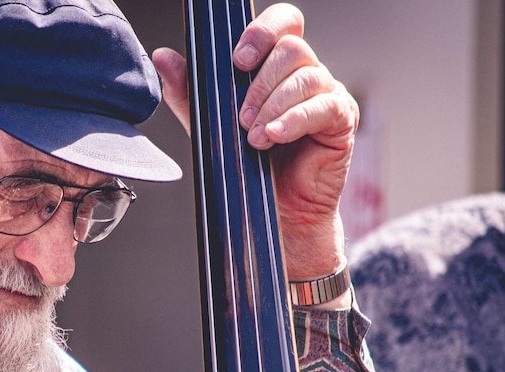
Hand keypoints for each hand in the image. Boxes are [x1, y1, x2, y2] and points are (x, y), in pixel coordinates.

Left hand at [153, 3, 356, 287]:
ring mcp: (328, 95)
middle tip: (241, 118)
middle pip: (293, 47)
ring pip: (307, 75)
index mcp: (277, 68)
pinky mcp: (342, 120)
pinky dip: (293, 120)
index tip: (237, 61)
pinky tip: (272, 138)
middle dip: (259, 82)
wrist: (277, 215)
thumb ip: (190, 92)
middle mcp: (306, 75)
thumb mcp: (211, 127)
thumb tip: (162, 56)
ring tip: (254, 138)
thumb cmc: (250, 169)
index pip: (282, 23)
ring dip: (272, 106)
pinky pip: (324, 106)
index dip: (261, 32)